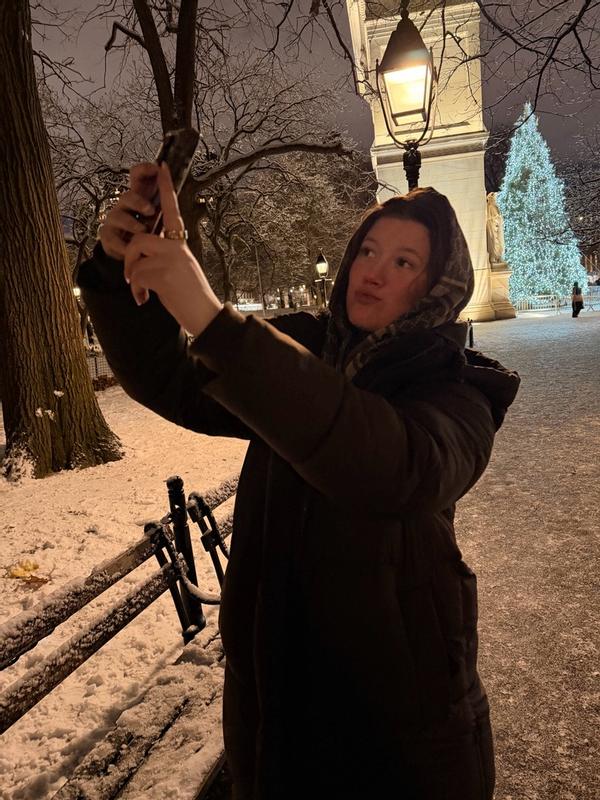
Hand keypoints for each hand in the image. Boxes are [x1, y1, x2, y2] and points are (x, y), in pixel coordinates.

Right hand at [99, 163, 158, 259]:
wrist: (136, 259)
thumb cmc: (151, 235)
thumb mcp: (161, 219)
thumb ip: (166, 203)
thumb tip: (173, 184)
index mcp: (141, 198)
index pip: (138, 177)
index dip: (144, 170)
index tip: (157, 168)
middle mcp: (126, 207)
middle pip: (127, 196)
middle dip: (138, 201)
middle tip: (150, 210)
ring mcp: (115, 221)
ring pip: (117, 215)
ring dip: (131, 223)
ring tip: (143, 231)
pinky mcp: (108, 236)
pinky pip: (111, 237)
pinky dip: (122, 244)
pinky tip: (130, 250)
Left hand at [123, 162, 222, 336]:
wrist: (205, 315)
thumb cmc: (191, 296)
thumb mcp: (180, 269)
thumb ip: (166, 256)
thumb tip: (144, 257)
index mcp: (180, 244)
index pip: (172, 210)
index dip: (166, 188)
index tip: (162, 166)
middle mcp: (177, 247)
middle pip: (140, 238)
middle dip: (130, 258)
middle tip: (133, 278)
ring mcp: (171, 259)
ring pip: (136, 254)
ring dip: (133, 275)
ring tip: (142, 291)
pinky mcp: (164, 274)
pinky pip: (137, 275)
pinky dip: (137, 290)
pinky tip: (145, 299)